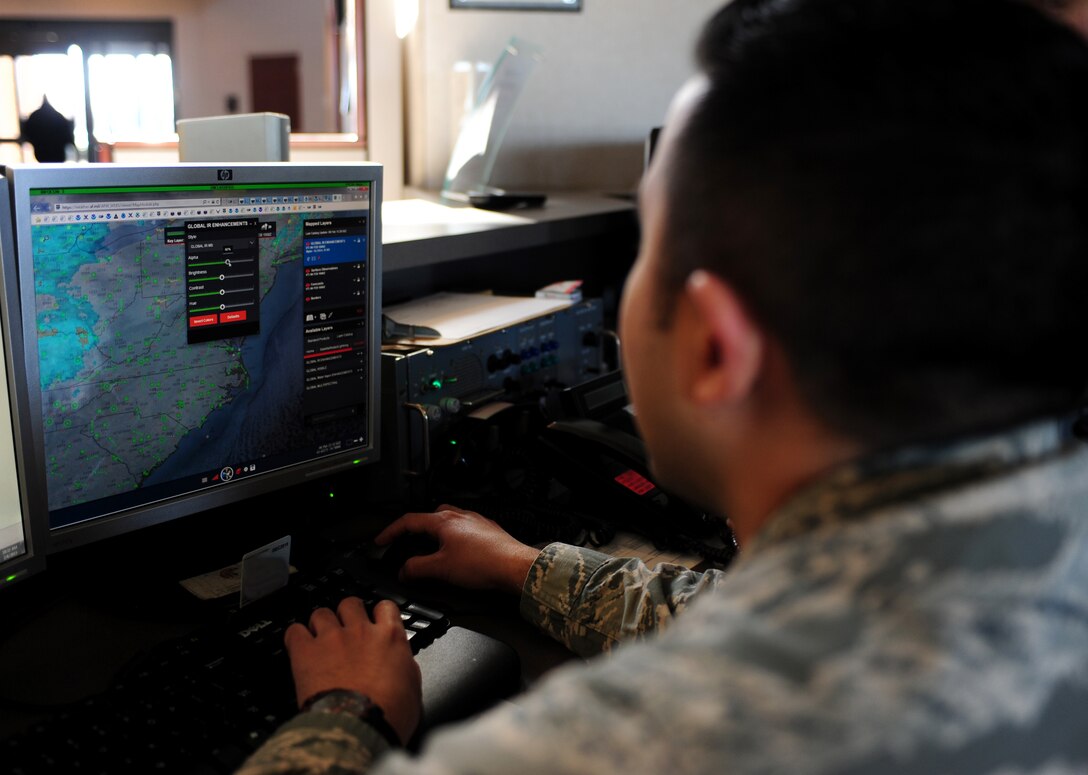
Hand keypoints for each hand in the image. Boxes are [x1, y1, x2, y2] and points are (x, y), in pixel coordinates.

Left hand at [285, 598, 420, 744]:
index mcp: (390, 638)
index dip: (379, 614)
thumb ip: (404, 665)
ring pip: (321, 613)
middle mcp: (361, 631)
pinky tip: (298, 648)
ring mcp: (332, 638)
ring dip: (320, 625)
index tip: (375, 623)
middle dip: (347, 614)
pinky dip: (295, 638)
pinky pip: (294, 631)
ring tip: (319, 640)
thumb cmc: (387, 715)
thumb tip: (400, 663)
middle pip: (350, 603)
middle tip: (344, 630)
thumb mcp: (412, 688)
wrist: (357, 728)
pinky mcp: (306, 652)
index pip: (385, 607)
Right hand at [375, 504, 541, 594]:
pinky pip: (463, 530)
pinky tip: (456, 554)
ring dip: (434, 534)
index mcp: (444, 520)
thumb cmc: (484, 563)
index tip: (381, 541)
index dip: (390, 532)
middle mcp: (459, 516)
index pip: (408, 521)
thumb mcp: (441, 569)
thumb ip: (417, 568)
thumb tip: (404, 571)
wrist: (515, 566)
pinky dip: (452, 539)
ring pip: (447, 522)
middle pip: (428, 517)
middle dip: (414, 530)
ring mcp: (475, 522)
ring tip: (430, 550)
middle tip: (404, 543)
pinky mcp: (487, 531)